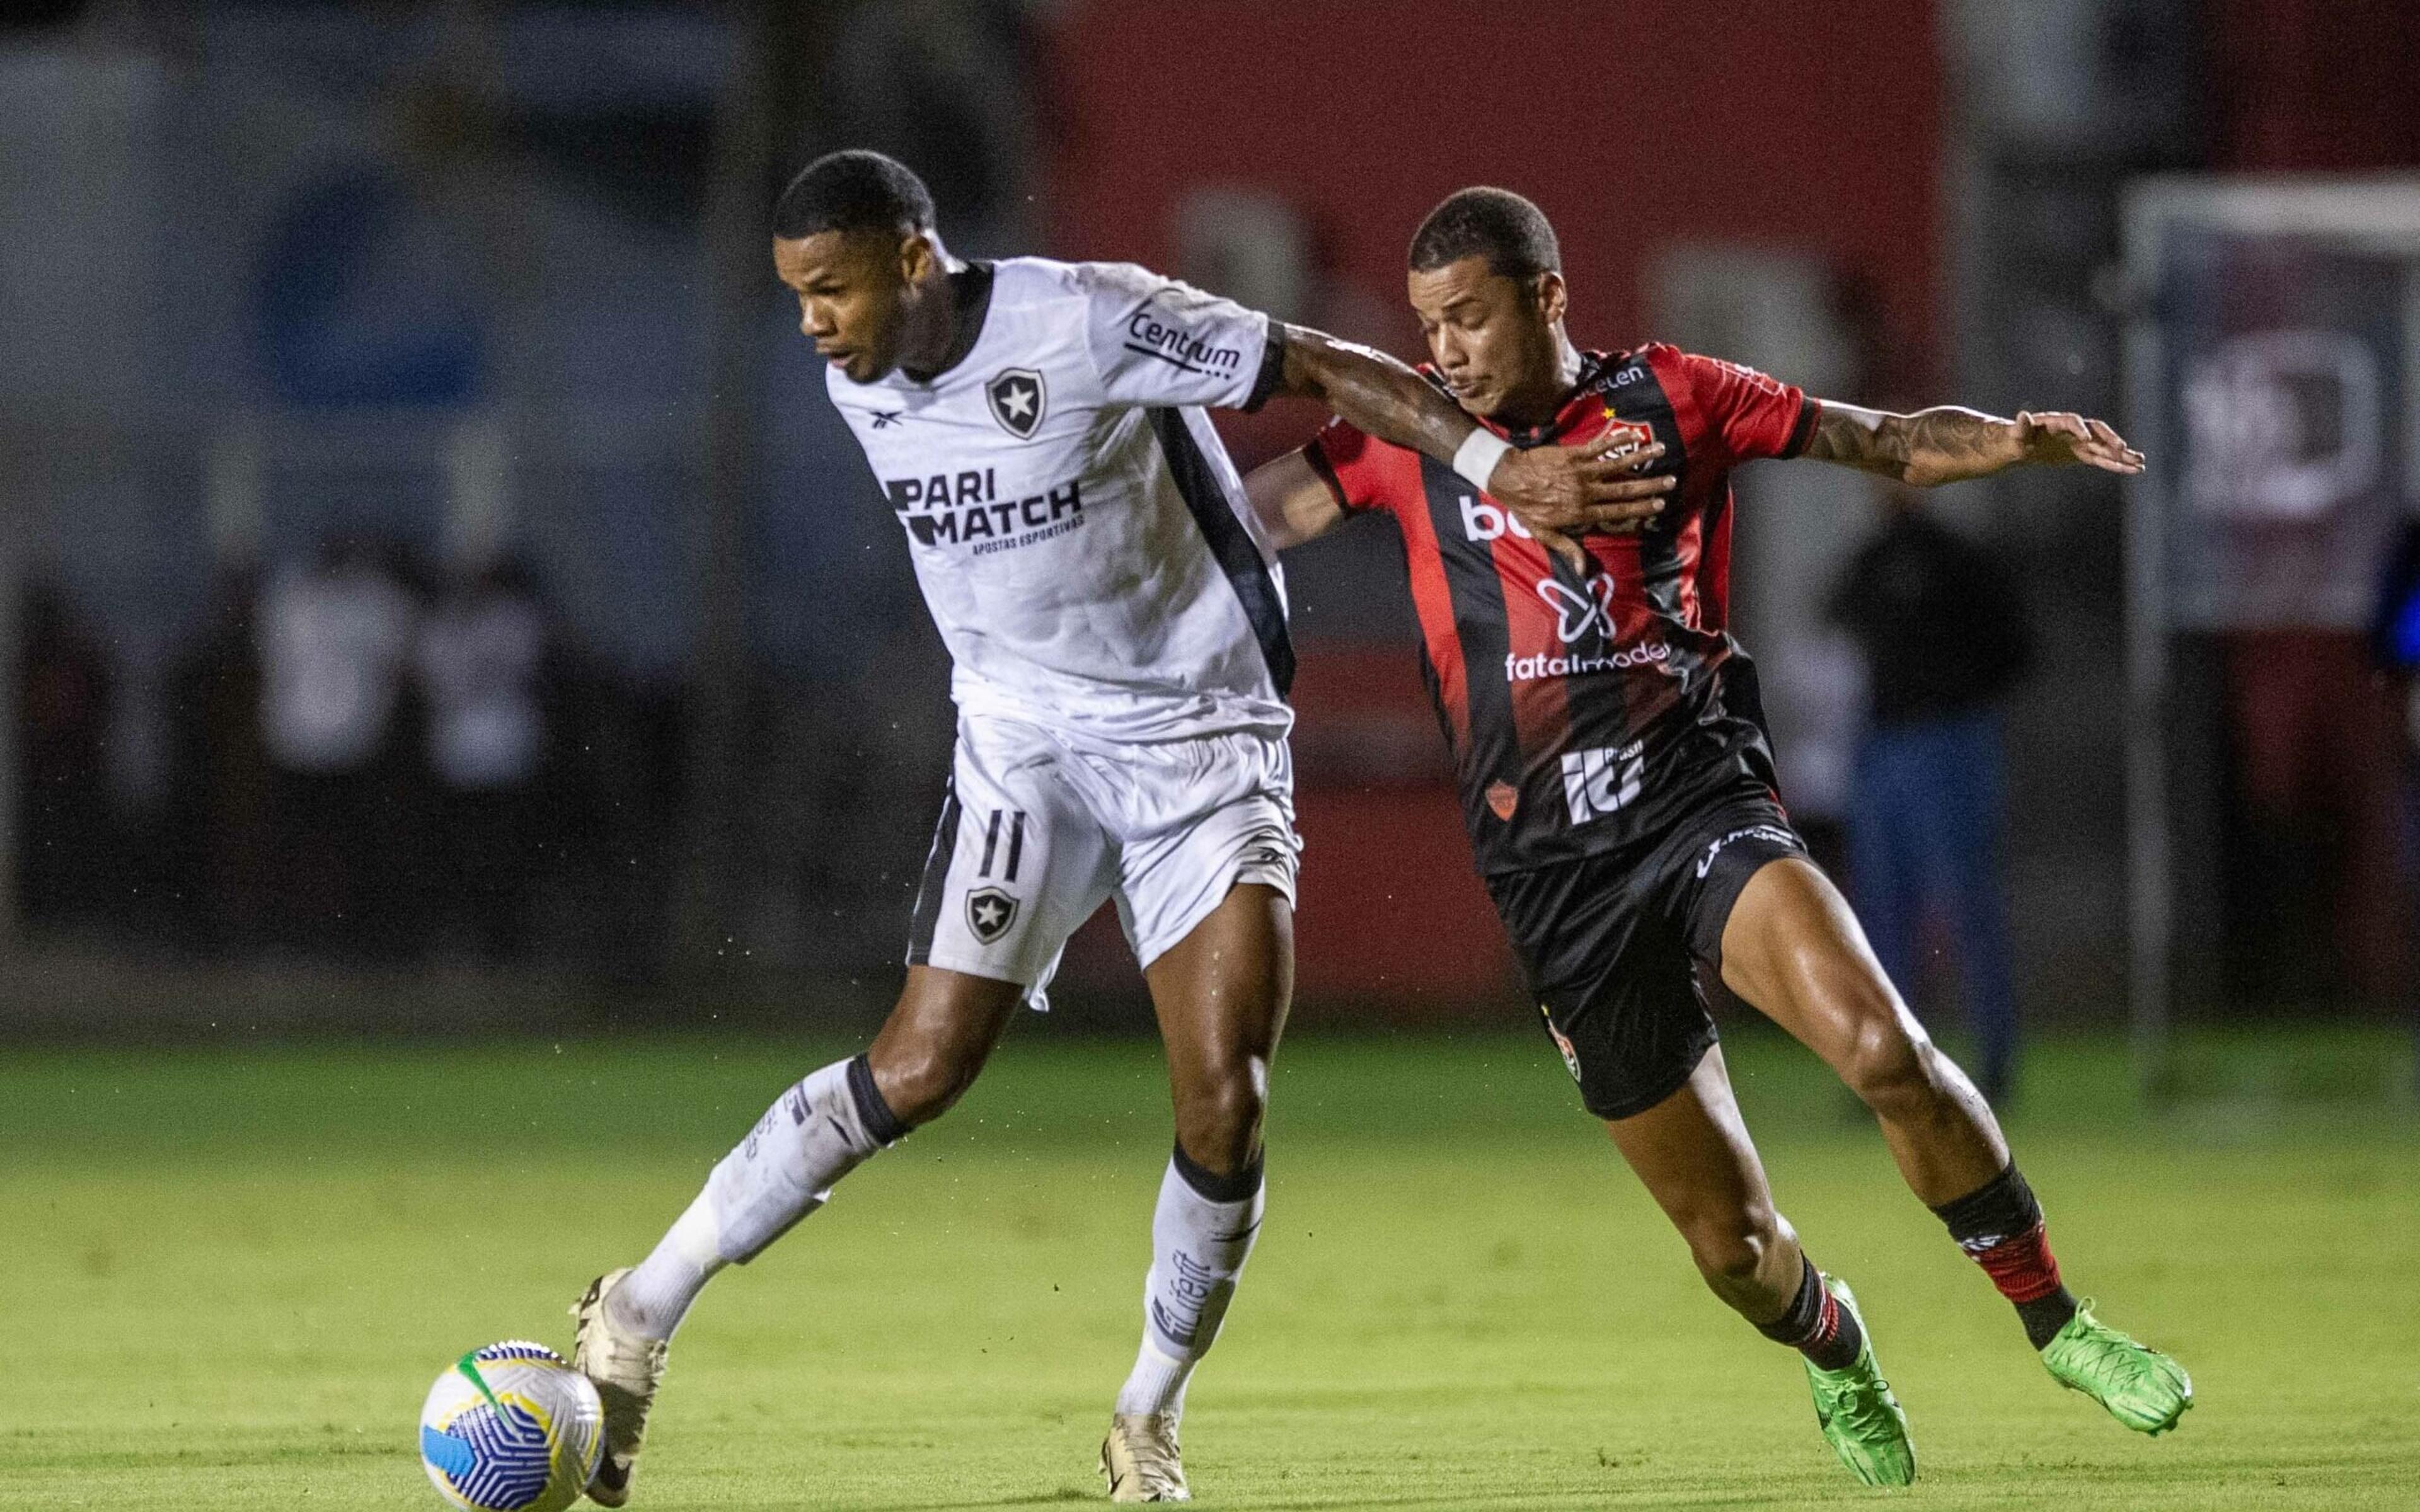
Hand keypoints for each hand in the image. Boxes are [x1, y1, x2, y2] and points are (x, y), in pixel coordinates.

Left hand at [1488, 435, 1675, 566]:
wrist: (1507, 478)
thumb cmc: (1525, 508)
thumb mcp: (1544, 534)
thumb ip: (1567, 549)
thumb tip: (1583, 572)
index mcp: (1581, 512)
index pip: (1617, 511)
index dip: (1640, 508)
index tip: (1660, 504)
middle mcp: (1585, 491)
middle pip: (1624, 489)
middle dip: (1649, 485)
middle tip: (1671, 481)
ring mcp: (1580, 471)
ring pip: (1616, 465)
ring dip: (1640, 457)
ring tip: (1660, 448)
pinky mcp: (1573, 454)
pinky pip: (1599, 446)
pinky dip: (1617, 440)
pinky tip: (1633, 435)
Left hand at [2015, 411, 2144, 474]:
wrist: (2019, 444)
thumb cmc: (2015, 438)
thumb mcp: (2015, 435)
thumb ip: (2020, 427)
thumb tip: (2022, 415)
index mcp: (2056, 422)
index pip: (2073, 421)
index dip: (2079, 429)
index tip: (2085, 439)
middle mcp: (2073, 429)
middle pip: (2096, 432)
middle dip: (2109, 440)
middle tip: (2123, 449)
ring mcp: (2080, 441)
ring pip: (2104, 448)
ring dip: (2121, 455)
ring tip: (2140, 462)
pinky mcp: (2082, 453)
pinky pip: (2102, 459)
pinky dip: (2116, 465)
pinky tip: (2133, 470)